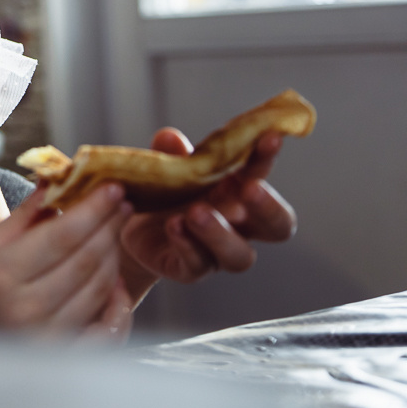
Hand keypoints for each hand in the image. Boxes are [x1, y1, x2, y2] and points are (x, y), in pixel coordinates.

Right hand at [0, 182, 133, 334]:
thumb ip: (24, 216)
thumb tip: (57, 179)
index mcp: (0, 274)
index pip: (62, 236)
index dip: (93, 210)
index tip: (113, 188)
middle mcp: (24, 309)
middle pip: (85, 261)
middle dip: (109, 228)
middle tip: (122, 205)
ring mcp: (43, 339)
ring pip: (98, 290)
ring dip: (112, 258)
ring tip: (112, 234)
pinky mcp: (57, 359)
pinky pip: (104, 331)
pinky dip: (116, 306)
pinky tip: (116, 283)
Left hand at [119, 128, 296, 291]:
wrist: (129, 224)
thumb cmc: (163, 192)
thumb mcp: (167, 168)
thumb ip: (171, 153)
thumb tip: (170, 137)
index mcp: (239, 192)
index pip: (262, 175)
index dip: (268, 157)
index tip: (269, 137)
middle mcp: (239, 226)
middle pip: (278, 226)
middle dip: (268, 207)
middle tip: (251, 189)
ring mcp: (218, 253)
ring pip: (239, 254)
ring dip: (220, 232)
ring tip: (196, 212)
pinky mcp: (190, 270)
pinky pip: (196, 264)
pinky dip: (186, 244)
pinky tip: (173, 226)